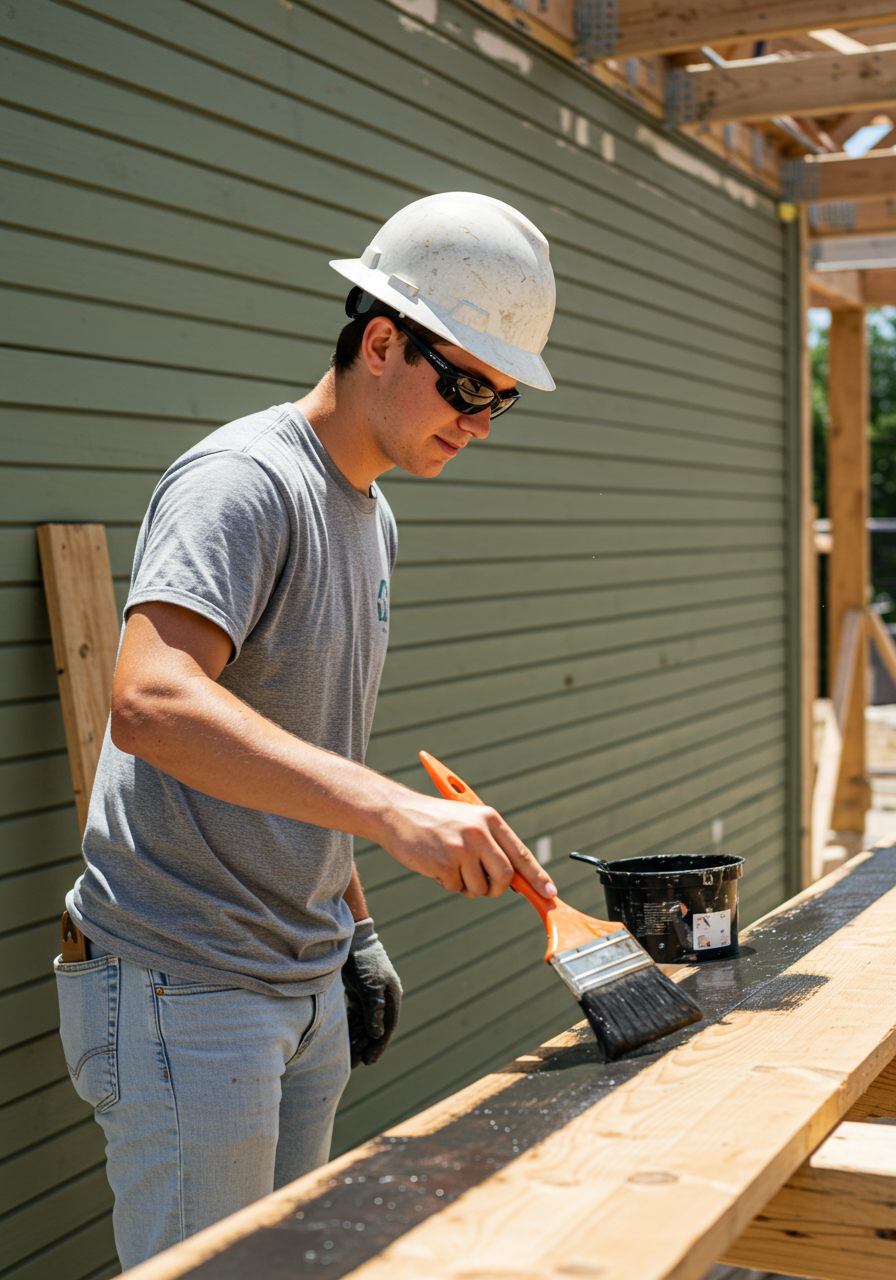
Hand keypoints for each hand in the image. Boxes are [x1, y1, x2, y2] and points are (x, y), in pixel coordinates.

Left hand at [343, 920, 401, 1067]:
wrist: (351, 939)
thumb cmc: (364, 960)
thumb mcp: (370, 985)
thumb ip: (374, 1010)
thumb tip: (378, 1034)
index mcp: (391, 997)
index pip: (387, 1027)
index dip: (379, 1046)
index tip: (369, 1061)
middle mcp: (383, 1000)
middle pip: (375, 1029)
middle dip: (365, 1046)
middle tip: (355, 1064)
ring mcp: (371, 997)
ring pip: (365, 1025)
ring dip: (357, 1040)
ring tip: (348, 1058)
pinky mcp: (358, 995)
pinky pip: (356, 1017)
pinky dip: (351, 1028)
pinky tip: (343, 1040)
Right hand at [378, 791, 555, 899]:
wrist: (397, 812)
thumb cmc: (434, 820)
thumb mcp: (468, 822)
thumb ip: (492, 845)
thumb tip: (517, 877)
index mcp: (490, 819)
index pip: (521, 853)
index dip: (538, 877)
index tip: (549, 893)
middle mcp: (479, 832)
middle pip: (506, 877)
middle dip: (497, 888)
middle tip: (484, 885)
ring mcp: (462, 848)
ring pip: (481, 888)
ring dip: (468, 886)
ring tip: (451, 866)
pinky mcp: (444, 862)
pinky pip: (456, 888)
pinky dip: (448, 883)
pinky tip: (436, 864)